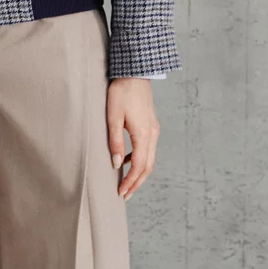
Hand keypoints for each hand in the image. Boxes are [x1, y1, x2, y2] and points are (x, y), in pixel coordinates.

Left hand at [106, 77, 160, 199]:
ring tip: (126, 183)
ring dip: (139, 173)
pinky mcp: (151, 125)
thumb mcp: (113, 117)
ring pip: (150, 159)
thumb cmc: (122, 92)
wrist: (135, 73)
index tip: (121, 192)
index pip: (139, 166)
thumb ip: (115, 142)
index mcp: (144, 134)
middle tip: (125, 195)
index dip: (130, 181)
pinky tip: (127, 160)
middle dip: (137, 182)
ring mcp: (154, 130)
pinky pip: (148, 148)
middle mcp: (153, 134)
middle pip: (148, 167)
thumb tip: (117, 164)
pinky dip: (139, 159)